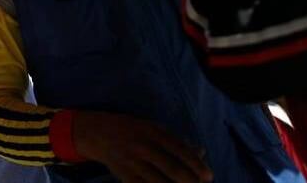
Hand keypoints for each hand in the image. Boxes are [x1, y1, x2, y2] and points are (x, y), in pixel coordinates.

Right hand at [71, 111, 212, 182]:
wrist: (97, 133)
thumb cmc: (132, 130)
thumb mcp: (153, 128)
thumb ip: (177, 140)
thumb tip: (201, 152)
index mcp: (153, 132)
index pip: (179, 149)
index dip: (196, 164)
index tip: (208, 176)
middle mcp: (143, 146)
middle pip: (171, 168)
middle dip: (189, 181)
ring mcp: (132, 162)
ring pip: (159, 182)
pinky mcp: (124, 175)